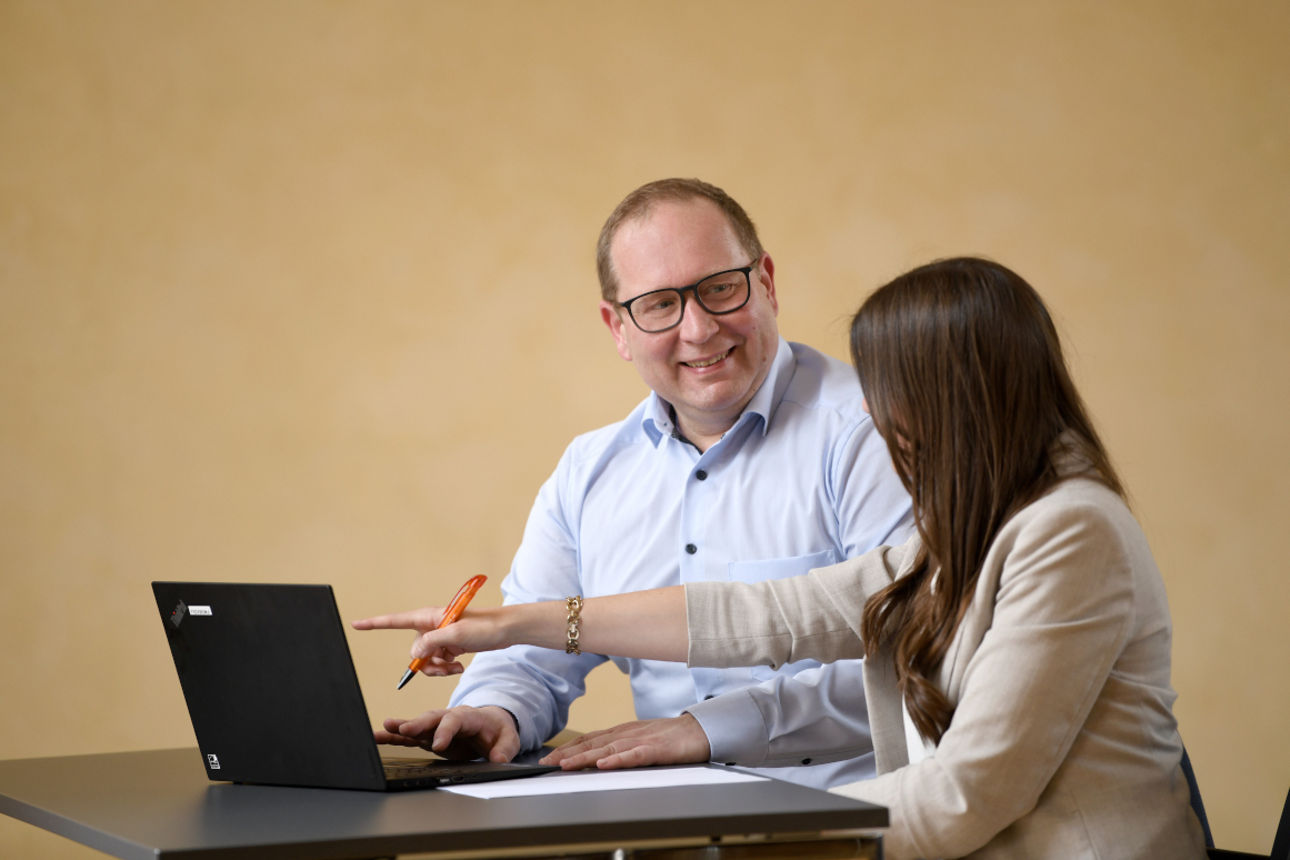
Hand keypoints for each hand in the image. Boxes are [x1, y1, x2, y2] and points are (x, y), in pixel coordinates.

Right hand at [352, 606, 512, 676]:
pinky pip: (437, 663)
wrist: (505, 631)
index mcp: (428, 617)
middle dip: (427, 663)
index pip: (395, 620)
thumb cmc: (484, 627)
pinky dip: (446, 668)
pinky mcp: (449, 646)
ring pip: (426, 661)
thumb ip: (431, 644)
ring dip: (439, 668)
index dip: (374, 624)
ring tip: (456, 665)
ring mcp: (440, 637)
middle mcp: (430, 626)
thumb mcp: (456, 636)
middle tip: (447, 662)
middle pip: (414, 651)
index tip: (356, 624)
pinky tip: (460, 665)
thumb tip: (416, 654)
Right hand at [374, 705, 520, 762]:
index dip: (446, 732)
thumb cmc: (498, 730)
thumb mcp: (508, 739)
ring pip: (417, 725)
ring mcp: (437, 726)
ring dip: (400, 728)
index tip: (438, 745)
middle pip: (432, 718)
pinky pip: (411, 736)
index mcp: (469, 716)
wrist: (491, 724)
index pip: (455, 721)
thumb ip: (505, 748)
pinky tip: (379, 737)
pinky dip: (395, 737)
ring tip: (382, 730)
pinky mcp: (429, 736)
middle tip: (403, 730)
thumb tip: (498, 758)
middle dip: (417, 724)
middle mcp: (449, 717)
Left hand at [540, 714, 710, 770]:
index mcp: (622, 731)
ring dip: (585, 757)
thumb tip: (597, 757)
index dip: (568, 748)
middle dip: (568, 753)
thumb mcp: (639, 739)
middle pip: (593, 743)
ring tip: (566, 765)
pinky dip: (618, 759)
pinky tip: (604, 764)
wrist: (699, 730)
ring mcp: (641, 740)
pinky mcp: (657, 749)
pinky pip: (634, 755)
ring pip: (608, 749)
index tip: (548, 757)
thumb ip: (619, 745)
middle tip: (547, 762)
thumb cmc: (670, 736)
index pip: (589, 738)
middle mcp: (627, 733)